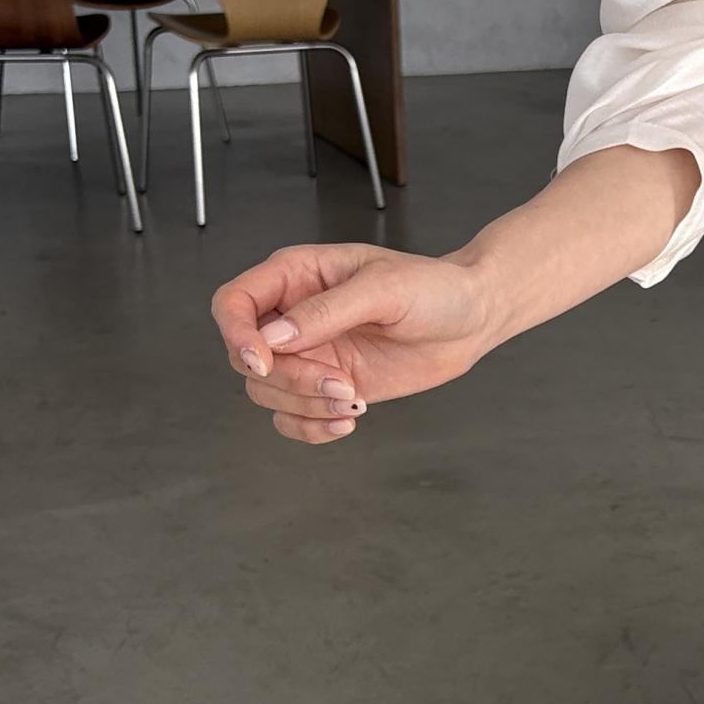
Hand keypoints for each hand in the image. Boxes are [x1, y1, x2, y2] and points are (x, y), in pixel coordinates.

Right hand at [210, 243, 492, 444]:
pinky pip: (293, 417)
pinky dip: (311, 428)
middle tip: (342, 384)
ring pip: (266, 392)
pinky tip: (348, 421)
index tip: (264, 361)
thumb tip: (274, 339)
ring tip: (354, 401)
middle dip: (287, 380)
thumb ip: (326, 311)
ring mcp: (309, 354)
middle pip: (246, 358)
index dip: (237, 334)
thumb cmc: (433, 288)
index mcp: (295, 276)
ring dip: (303, 406)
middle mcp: (292, 316)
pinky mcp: (328, 386)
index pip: (233, 304)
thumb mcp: (383, 289)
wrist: (470, 320)